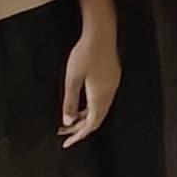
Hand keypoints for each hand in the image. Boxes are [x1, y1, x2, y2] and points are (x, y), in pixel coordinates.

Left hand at [59, 20, 119, 145]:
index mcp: (100, 96)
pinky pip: (103, 100)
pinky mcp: (112, 76)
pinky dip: (91, 107)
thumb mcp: (72, 79)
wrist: (101, 32)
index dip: (79, 135)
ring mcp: (112, 84)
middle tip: (64, 133)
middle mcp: (109, 92)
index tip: (67, 143)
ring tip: (70, 121)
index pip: (91, 124)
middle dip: (80, 128)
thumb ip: (70, 102)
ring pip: (100, 109)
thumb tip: (68, 121)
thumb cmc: (85, 53)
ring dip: (85, 117)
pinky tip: (82, 104)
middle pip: (97, 118)